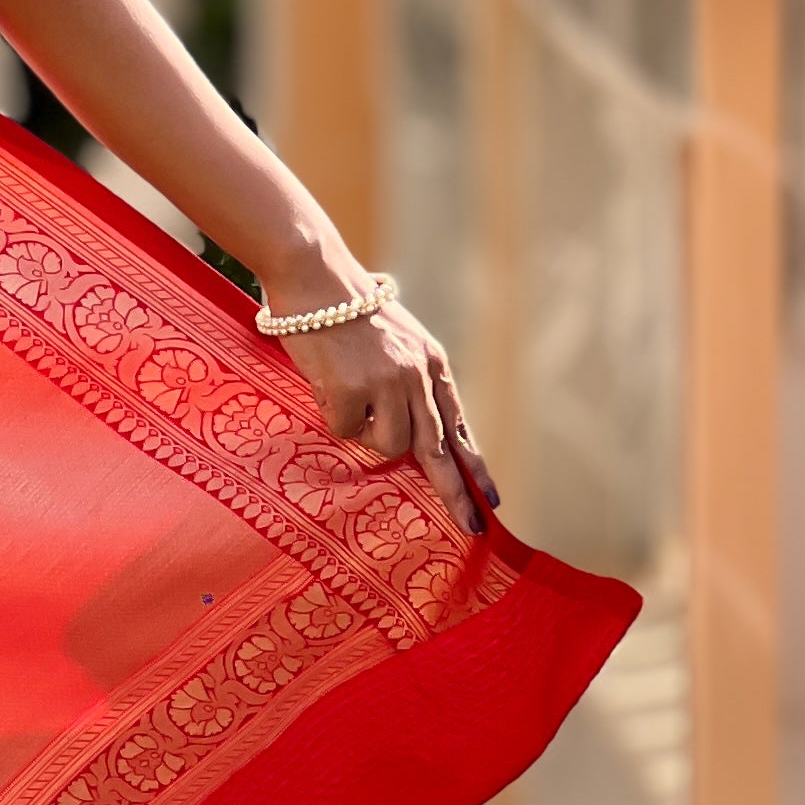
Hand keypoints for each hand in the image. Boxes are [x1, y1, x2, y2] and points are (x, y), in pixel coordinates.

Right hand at [278, 295, 497, 536]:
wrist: (315, 276)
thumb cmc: (346, 308)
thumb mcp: (396, 340)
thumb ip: (410, 380)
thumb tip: (412, 434)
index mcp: (432, 363)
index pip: (458, 424)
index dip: (475, 466)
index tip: (490, 500)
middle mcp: (418, 376)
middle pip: (438, 451)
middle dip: (454, 494)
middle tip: (469, 527)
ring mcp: (387, 384)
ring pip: (388, 446)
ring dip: (366, 434)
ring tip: (346, 398)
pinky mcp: (353, 391)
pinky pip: (345, 431)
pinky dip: (333, 416)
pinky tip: (327, 385)